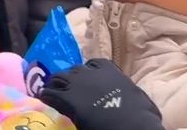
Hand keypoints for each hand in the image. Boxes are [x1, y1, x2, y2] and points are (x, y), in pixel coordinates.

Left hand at [38, 59, 162, 129]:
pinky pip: (50, 93)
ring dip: (55, 83)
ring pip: (58, 78)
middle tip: (67, 86)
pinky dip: (46, 95)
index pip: (94, 64)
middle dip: (70, 77)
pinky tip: (44, 98)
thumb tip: (130, 95)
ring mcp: (77, 84)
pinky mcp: (67, 99)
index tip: (86, 76)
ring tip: (52, 89)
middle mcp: (91, 74)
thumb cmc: (142, 115)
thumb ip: (127, 90)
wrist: (130, 125)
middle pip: (74, 70)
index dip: (88, 70)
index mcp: (110, 71)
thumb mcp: (139, 97)